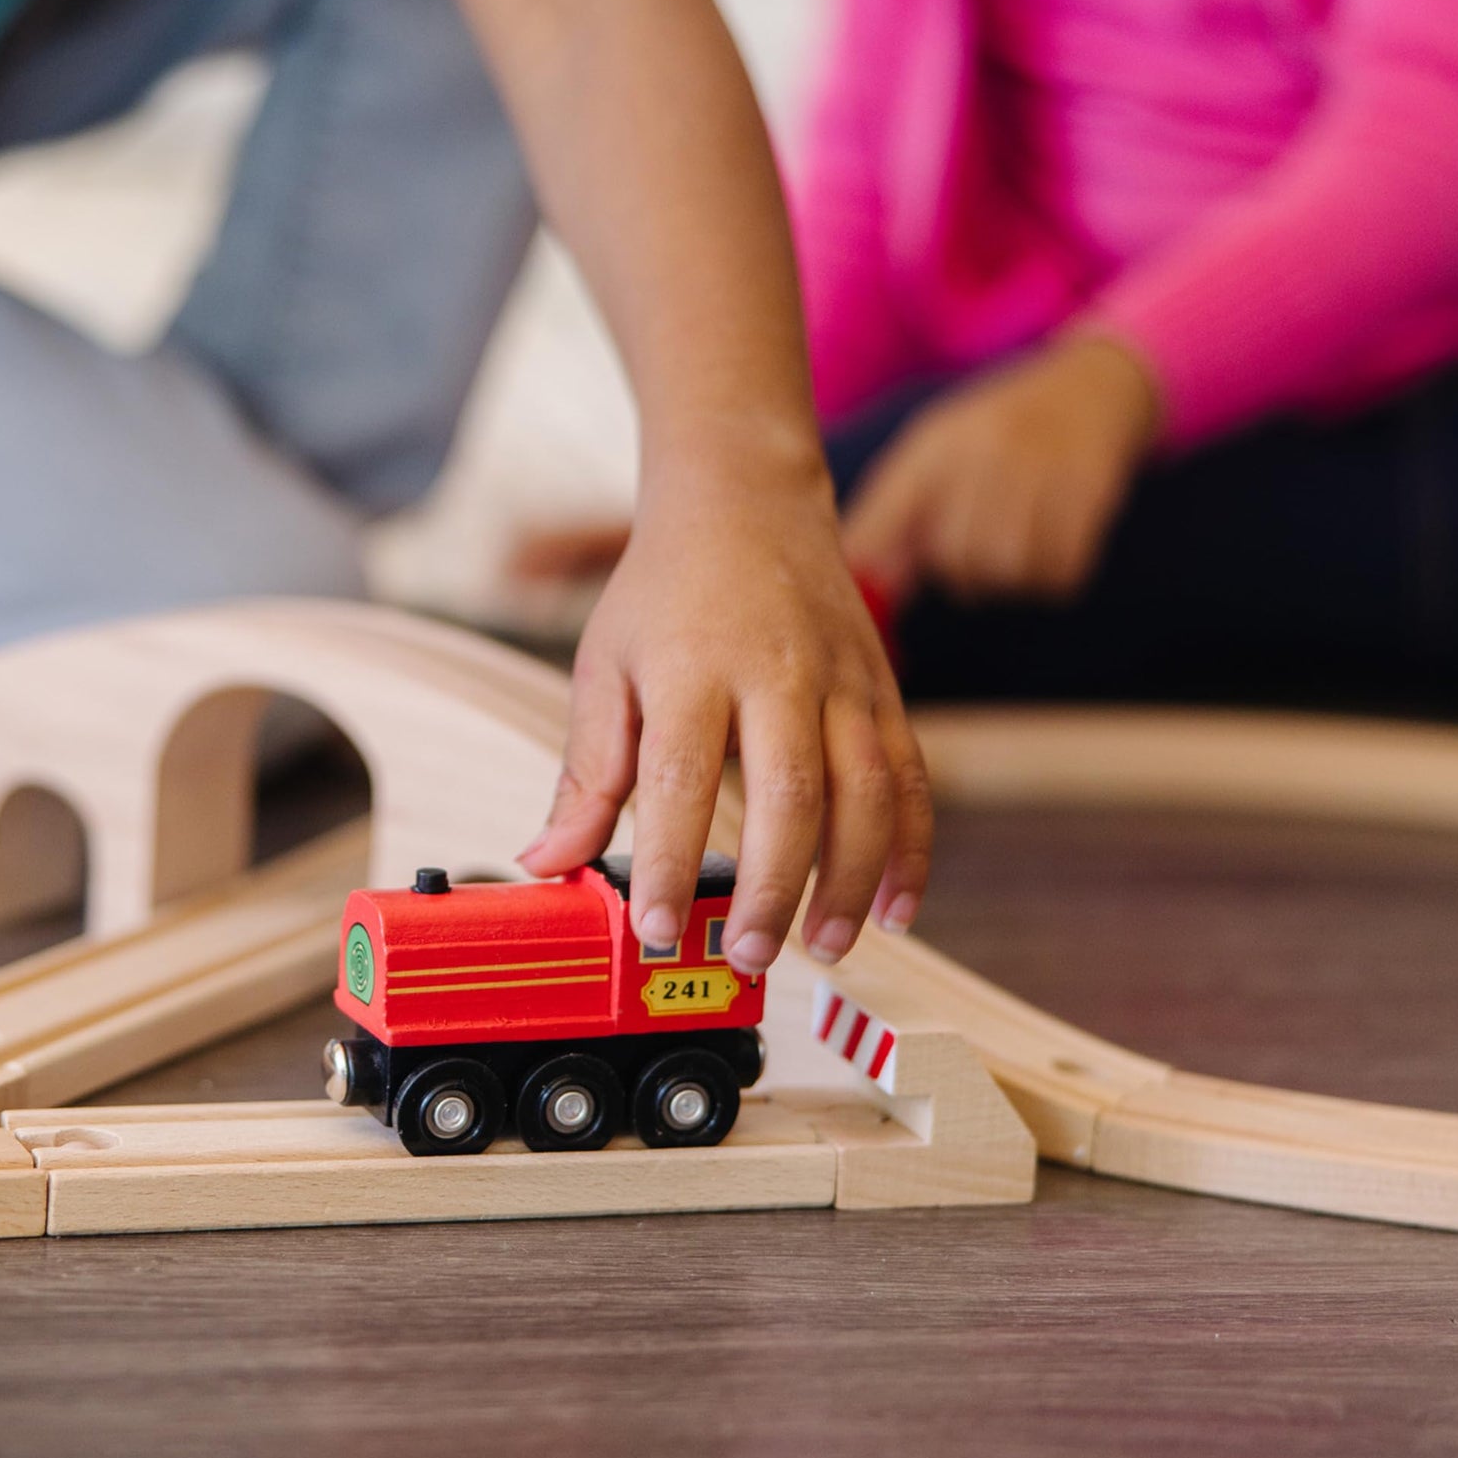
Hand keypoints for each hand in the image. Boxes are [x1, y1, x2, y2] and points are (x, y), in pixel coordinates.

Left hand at [519, 450, 932, 972]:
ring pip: (865, 791)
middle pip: (789, 794)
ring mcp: (841, 680)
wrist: (747, 501)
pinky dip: (910, 848)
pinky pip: (910, 777)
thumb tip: (546, 864)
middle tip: (746, 956)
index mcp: (692, 666)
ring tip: (824, 948)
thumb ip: (585, 773)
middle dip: (771, 888)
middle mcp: (777, 672)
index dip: (667, 862)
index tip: (653, 929)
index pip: (678, 779)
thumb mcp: (605, 666)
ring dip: (850, 879)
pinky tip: (894, 908)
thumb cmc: (665, 591)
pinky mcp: (882, 690)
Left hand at [843, 336, 1160, 604]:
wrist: (1087, 388)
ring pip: (1008, 569)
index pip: (886, 517)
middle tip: (970, 559)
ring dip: (1006, 580)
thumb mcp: (936, 452)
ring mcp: (1043, 468)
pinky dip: (1050, 579)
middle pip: (955, 555)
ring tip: (1009, 555)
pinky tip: (1047, 552)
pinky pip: (1060, 573)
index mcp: (938, 442)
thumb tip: (859, 581)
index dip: (874, 567)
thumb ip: (891, 517)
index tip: (880, 593)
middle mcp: (988, 449)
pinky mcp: (1092, 492)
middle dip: (958, 574)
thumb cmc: (994, 433)